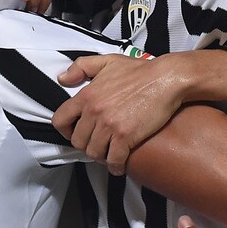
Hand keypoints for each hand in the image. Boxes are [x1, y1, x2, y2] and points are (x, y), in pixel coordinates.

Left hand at [53, 54, 185, 174]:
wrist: (166, 79)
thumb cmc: (140, 71)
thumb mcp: (107, 61)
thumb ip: (81, 67)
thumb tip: (62, 79)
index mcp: (87, 95)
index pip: (60, 120)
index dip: (65, 130)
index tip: (74, 133)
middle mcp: (94, 111)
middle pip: (78, 141)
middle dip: (86, 144)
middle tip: (97, 143)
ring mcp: (109, 125)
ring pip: (94, 152)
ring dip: (101, 156)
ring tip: (108, 153)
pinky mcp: (125, 137)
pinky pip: (113, 160)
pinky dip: (116, 166)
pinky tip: (119, 165)